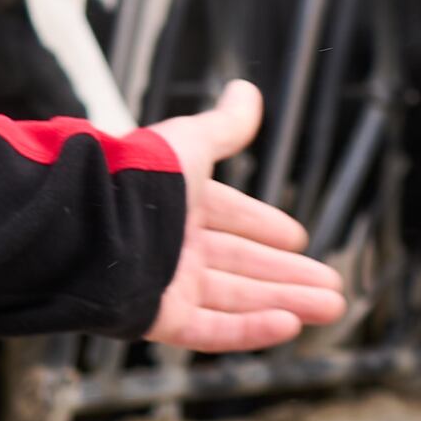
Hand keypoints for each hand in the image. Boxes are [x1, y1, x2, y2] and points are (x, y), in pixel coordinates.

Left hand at [139, 82, 348, 353]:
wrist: (88, 221)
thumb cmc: (135, 176)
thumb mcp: (190, 144)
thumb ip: (223, 127)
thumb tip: (247, 91)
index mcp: (178, 204)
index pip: (231, 218)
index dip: (264, 227)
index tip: (298, 238)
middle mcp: (173, 246)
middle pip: (243, 264)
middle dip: (290, 275)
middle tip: (332, 284)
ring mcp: (166, 285)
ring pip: (237, 298)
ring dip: (285, 302)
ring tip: (331, 306)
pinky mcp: (158, 318)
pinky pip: (212, 330)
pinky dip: (251, 329)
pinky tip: (289, 326)